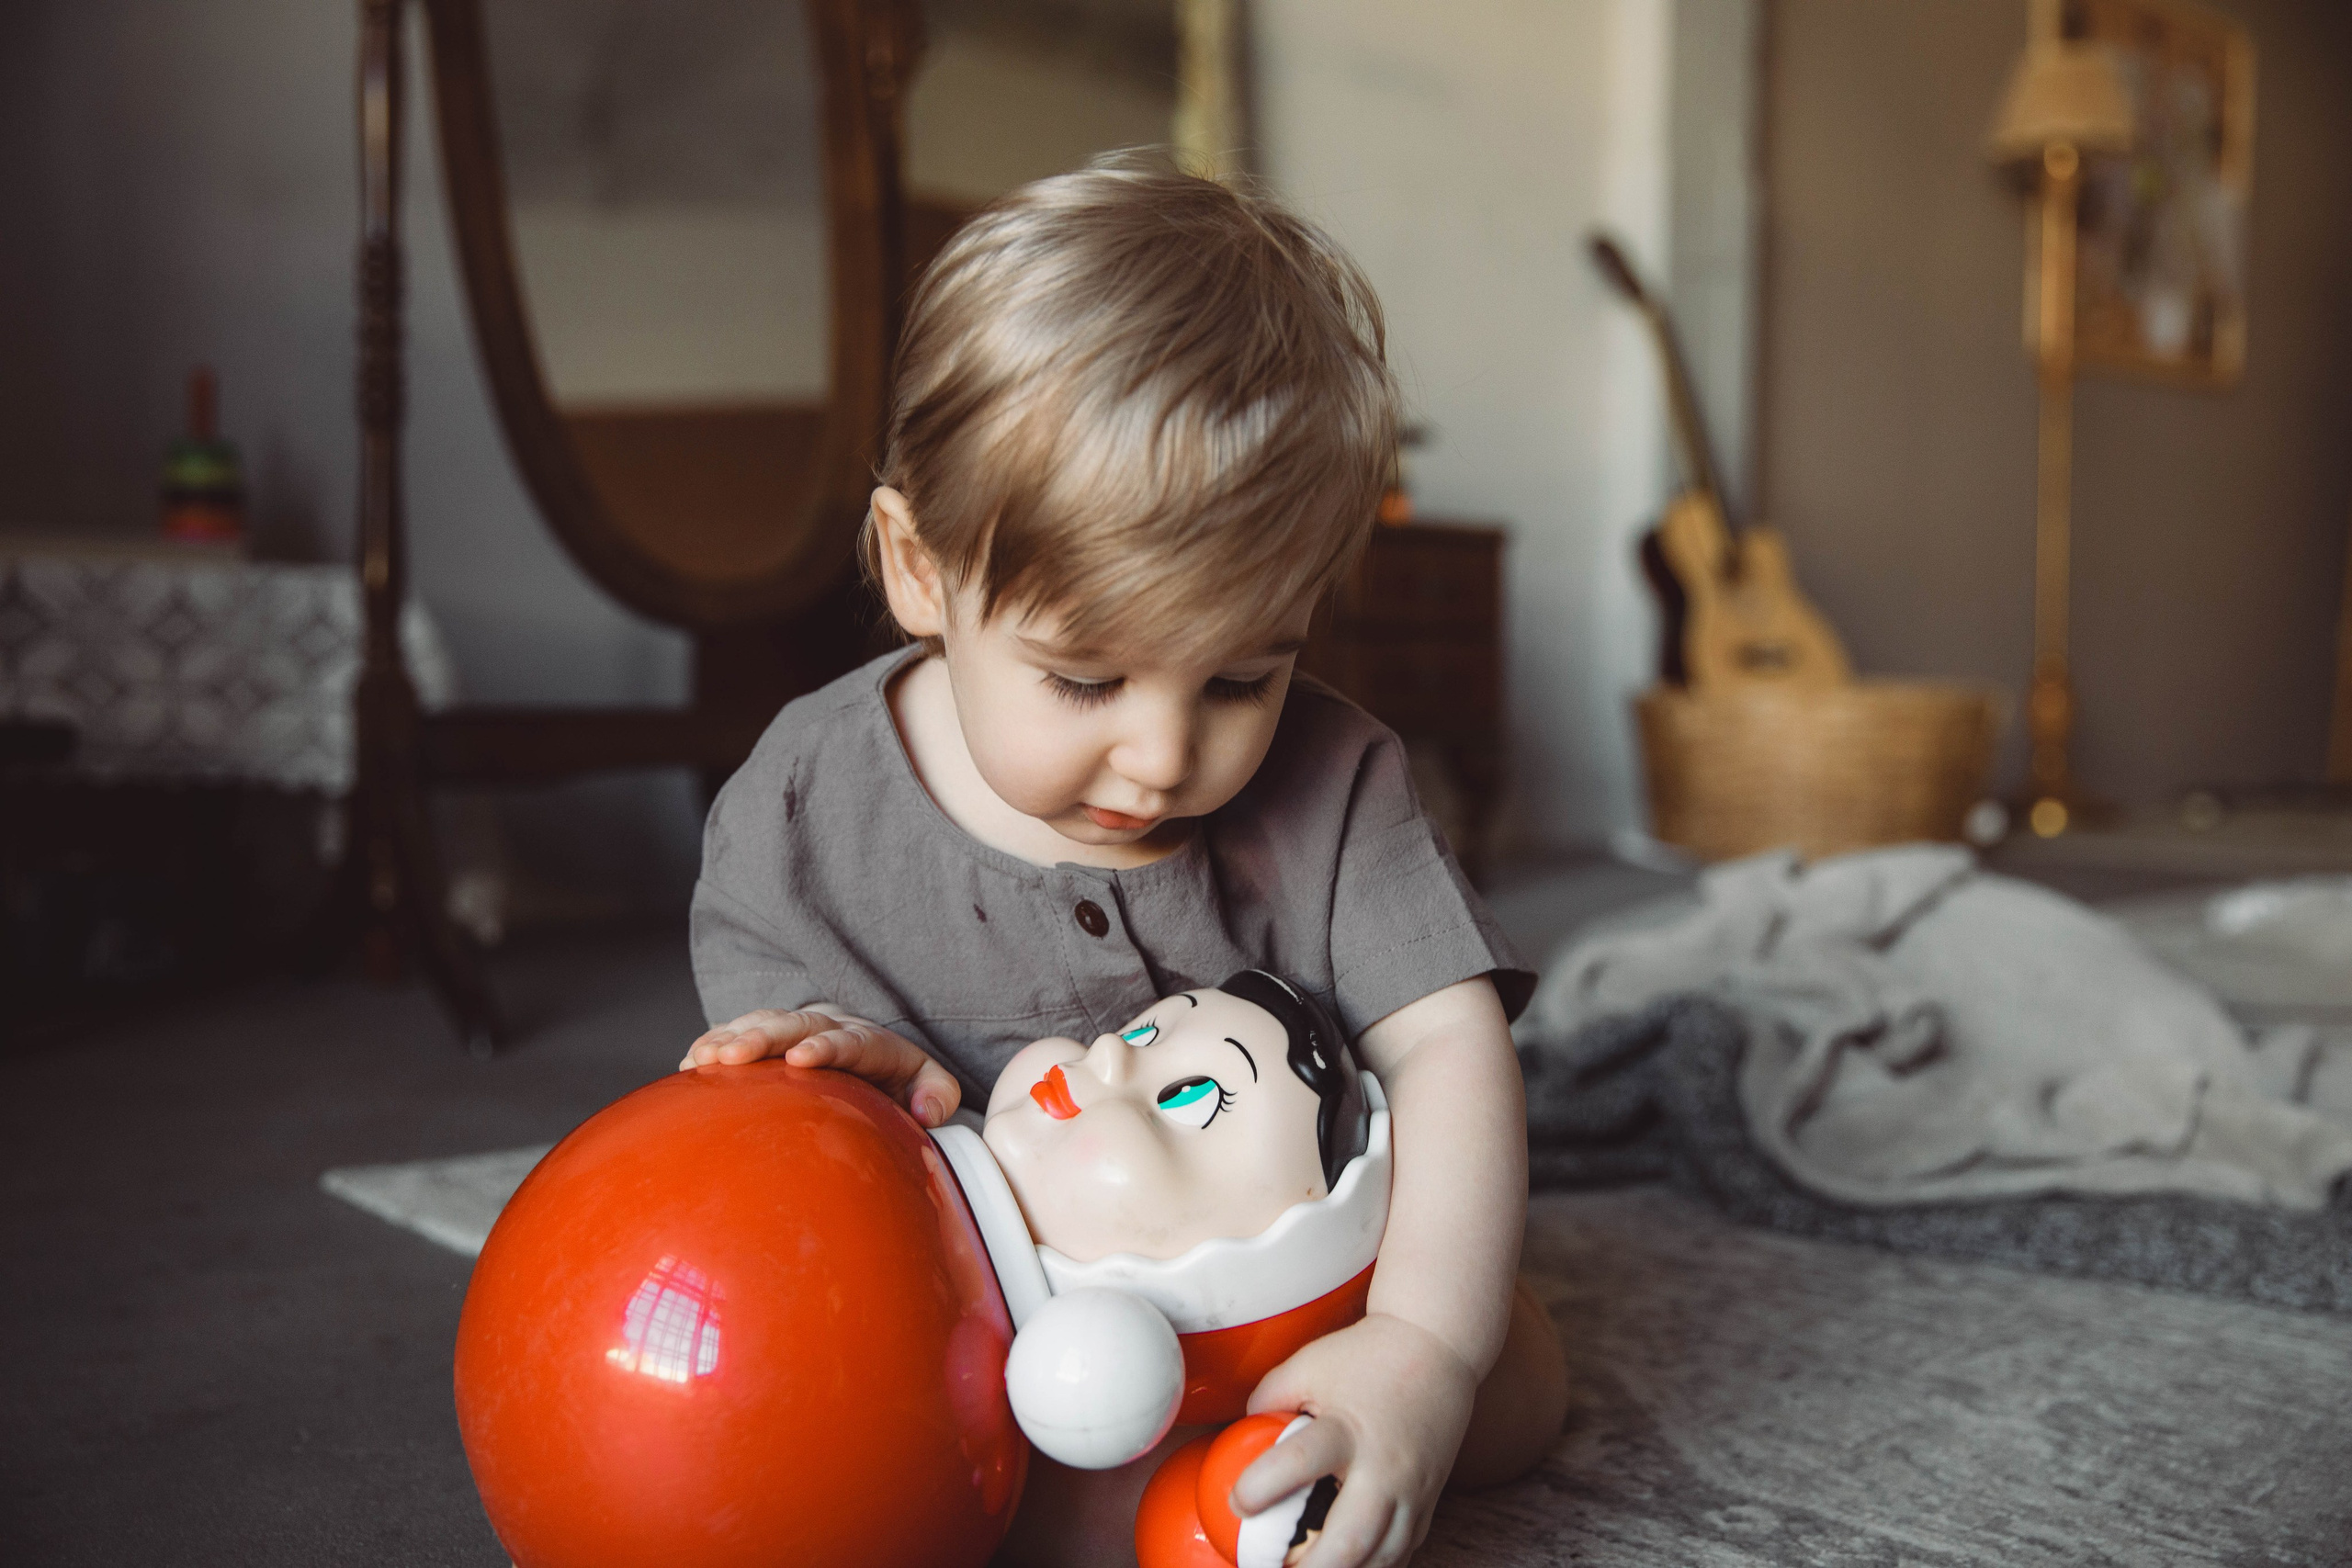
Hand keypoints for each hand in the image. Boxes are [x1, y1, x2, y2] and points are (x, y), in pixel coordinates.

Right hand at [678, 1009, 962, 1126]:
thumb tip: (926, 1111)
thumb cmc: (897, 1077)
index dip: (825, 1047)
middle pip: (794, 1025)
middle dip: (762, 1038)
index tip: (801, 1060)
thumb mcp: (928, 1082)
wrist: (866, 1049)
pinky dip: (714, 1046)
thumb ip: (937, 1093)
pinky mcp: (769, 1037)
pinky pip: (738, 1033)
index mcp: (869, 1040)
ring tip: (700, 1060)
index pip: (848, 1040)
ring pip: (761, 1024)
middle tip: (731, 1057)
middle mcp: (828, 1026)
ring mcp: (794, 1029)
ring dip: (730, 1039)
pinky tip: (688, 1066)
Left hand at [1233, 1313, 1477, 1567]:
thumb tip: (1237, 1439)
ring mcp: (1411, 1492)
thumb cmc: (1366, 1356)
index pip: (1299, 1462)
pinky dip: (1371, 1567)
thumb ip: (1268, 1400)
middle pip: (1349, 1540)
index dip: (1259, 1488)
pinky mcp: (1427, 1503)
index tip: (1237, 1503)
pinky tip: (1344, 1565)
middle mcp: (1383, 1468)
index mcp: (1347, 1428)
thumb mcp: (1308, 1364)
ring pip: (1381, 1559)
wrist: (1438, 1348)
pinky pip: (1401, 1554)